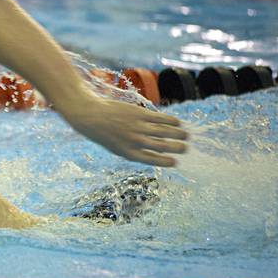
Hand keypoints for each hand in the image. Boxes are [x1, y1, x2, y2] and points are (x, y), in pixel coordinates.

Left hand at [63, 96, 188, 166]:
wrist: (91, 117)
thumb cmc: (103, 133)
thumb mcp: (116, 147)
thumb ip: (134, 149)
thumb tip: (154, 150)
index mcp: (129, 153)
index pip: (152, 160)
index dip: (166, 162)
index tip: (175, 162)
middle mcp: (135, 142)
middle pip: (162, 147)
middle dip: (177, 148)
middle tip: (185, 148)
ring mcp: (138, 128)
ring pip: (165, 132)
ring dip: (179, 134)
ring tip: (186, 136)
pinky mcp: (140, 114)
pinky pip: (160, 118)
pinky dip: (171, 121)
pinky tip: (178, 123)